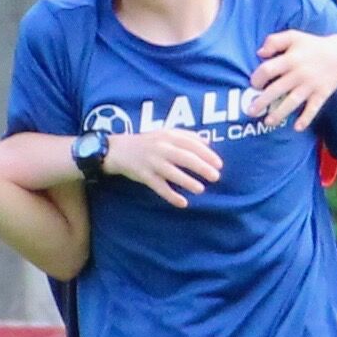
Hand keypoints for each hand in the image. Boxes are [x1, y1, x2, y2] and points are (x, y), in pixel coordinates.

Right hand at [104, 125, 224, 206]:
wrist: (117, 150)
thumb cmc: (147, 142)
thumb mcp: (165, 133)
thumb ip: (186, 136)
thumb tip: (208, 143)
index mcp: (168, 136)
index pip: (191, 144)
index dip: (206, 154)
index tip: (219, 164)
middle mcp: (160, 148)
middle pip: (184, 157)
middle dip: (201, 167)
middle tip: (216, 177)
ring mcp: (151, 162)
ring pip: (172, 173)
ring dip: (187, 181)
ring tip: (200, 189)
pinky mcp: (144, 176)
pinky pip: (159, 187)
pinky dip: (171, 196)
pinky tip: (182, 203)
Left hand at [247, 30, 336, 130]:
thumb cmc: (313, 45)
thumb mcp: (294, 36)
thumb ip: (274, 41)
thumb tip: (260, 53)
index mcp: (290, 59)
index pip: (268, 70)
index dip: (257, 78)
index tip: (254, 85)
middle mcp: (299, 74)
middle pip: (276, 89)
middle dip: (262, 102)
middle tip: (250, 111)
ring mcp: (310, 86)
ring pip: (292, 102)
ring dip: (279, 113)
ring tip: (268, 122)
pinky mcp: (321, 94)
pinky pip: (313, 109)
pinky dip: (306, 118)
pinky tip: (297, 128)